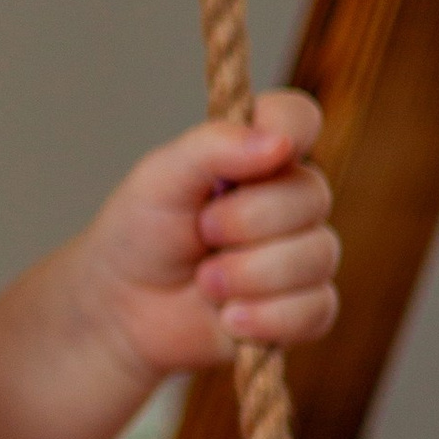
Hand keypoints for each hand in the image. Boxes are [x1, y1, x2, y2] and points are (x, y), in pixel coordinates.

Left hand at [78, 88, 338, 385]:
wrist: (121, 310)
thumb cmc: (139, 235)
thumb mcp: (159, 179)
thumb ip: (211, 148)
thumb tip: (279, 143)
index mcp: (257, 155)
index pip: (300, 119)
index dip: (288, 129)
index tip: (260, 153)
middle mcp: (288, 200)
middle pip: (313, 195)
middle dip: (247, 221)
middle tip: (201, 232)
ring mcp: (300, 255)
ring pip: (318, 255)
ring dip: (250, 274)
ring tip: (205, 283)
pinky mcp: (304, 308)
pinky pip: (317, 308)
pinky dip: (268, 318)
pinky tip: (229, 319)